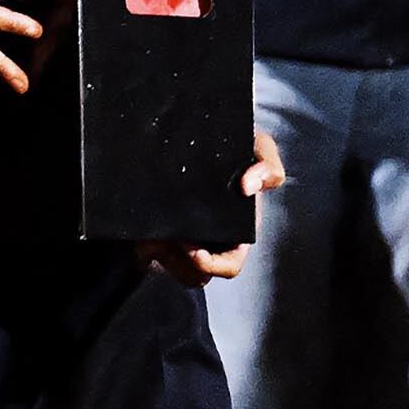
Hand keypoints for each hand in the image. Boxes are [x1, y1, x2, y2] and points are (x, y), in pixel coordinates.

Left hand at [140, 128, 284, 286]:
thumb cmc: (236, 148)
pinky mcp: (160, 233)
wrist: (197, 134)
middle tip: (162, 240)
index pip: (228, 265)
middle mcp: (212, 241)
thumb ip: (268, 166)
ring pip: (169, 267)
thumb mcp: (259, 148)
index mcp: (237, 231)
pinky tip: (140, 230)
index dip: (211, 264)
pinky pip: (149, 255)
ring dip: (157, 255)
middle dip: (176, 263)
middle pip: (195, 274)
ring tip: (148, 234)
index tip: (192, 249)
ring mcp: (185, 238)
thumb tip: (249, 186)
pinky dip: (143, 246)